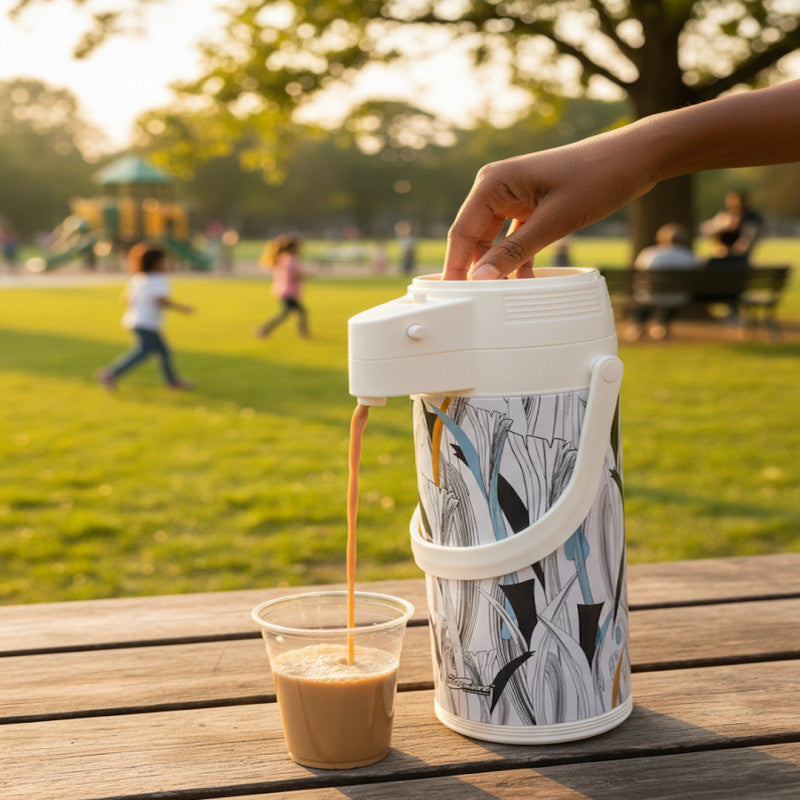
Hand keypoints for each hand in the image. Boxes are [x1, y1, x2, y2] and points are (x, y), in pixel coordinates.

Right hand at [443, 132, 654, 279]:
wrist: (633, 159)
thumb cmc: (595, 178)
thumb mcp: (552, 222)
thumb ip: (513, 252)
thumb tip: (481, 279)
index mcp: (493, 183)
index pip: (462, 233)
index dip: (455, 266)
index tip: (451, 296)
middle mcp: (497, 187)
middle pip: (474, 238)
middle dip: (476, 269)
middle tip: (474, 303)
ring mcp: (513, 197)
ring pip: (494, 241)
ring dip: (498, 266)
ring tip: (499, 296)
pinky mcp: (529, 205)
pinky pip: (513, 239)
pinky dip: (517, 259)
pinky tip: (523, 281)